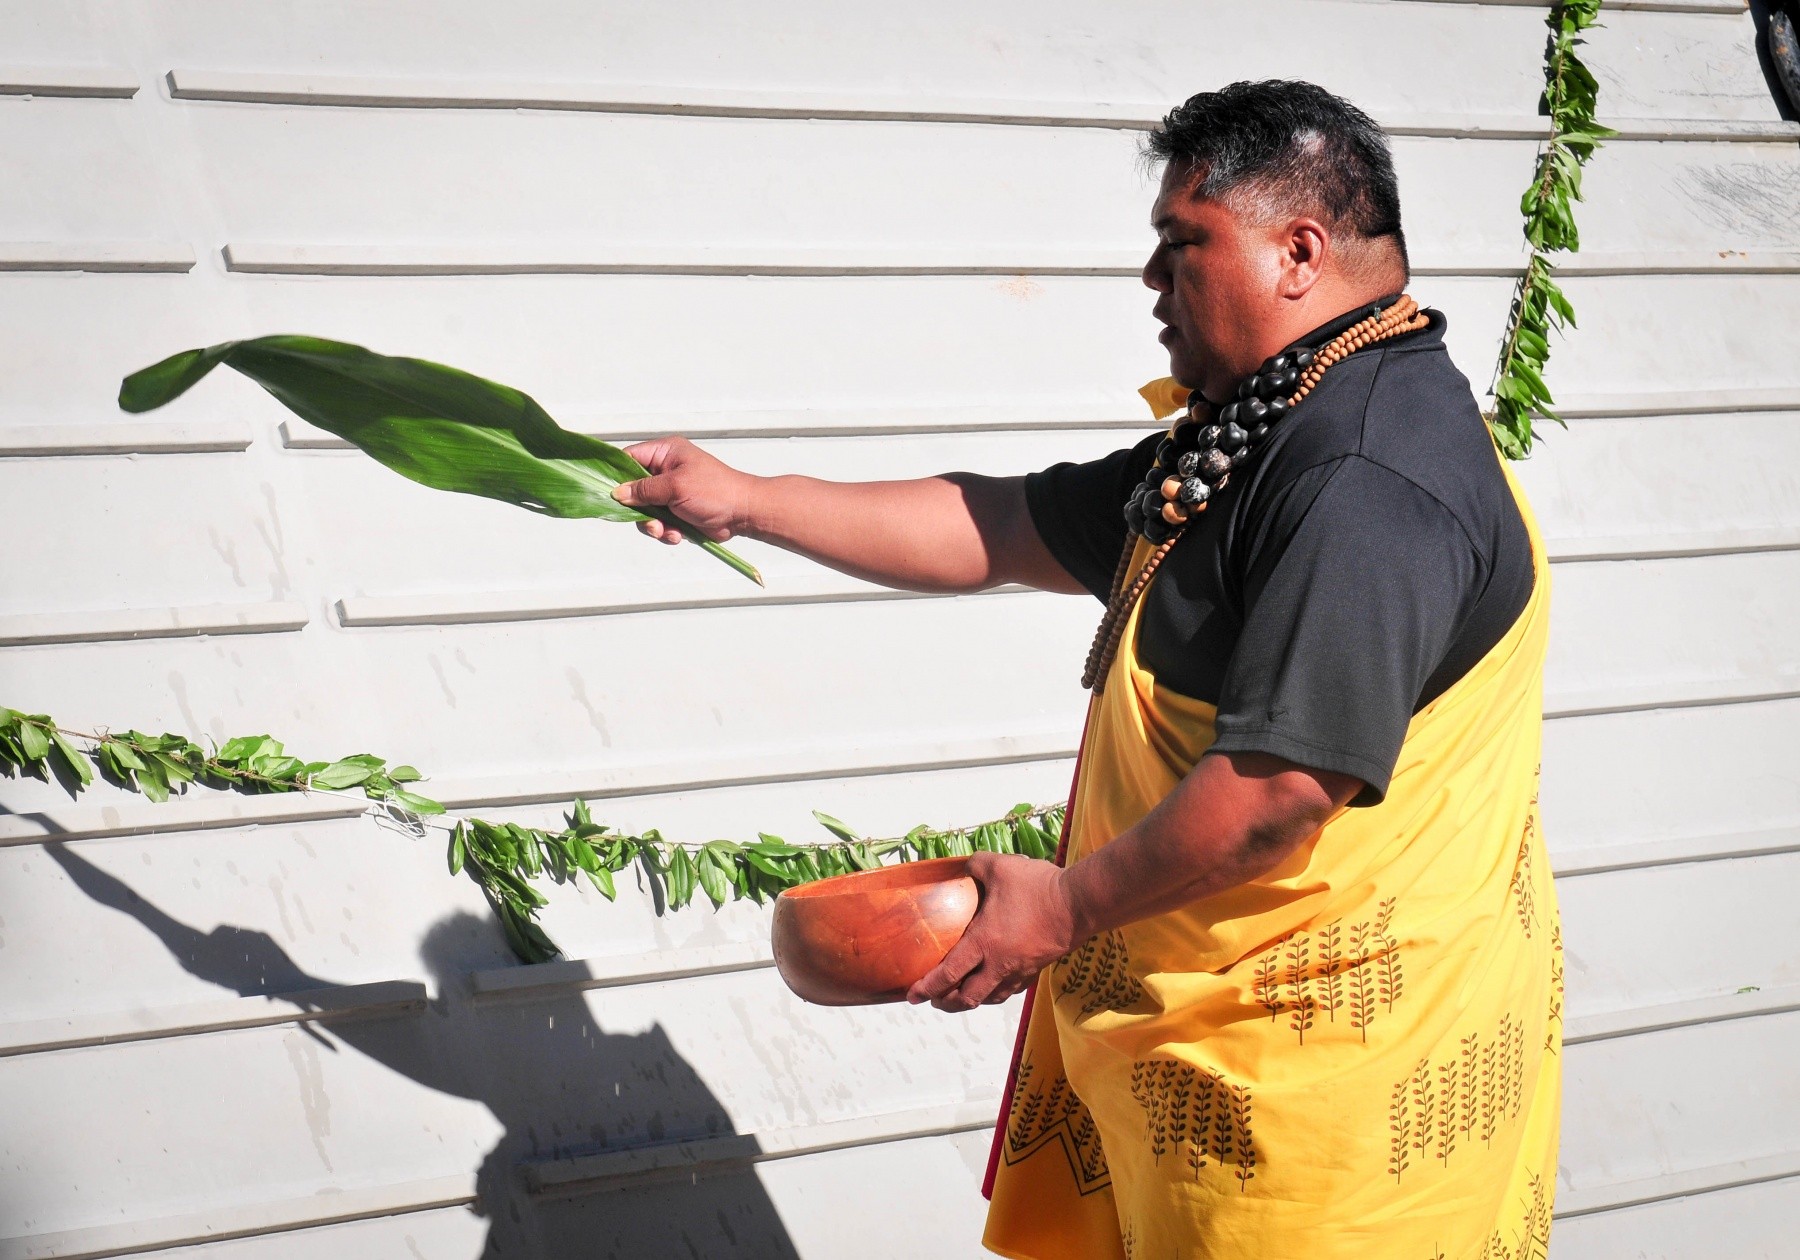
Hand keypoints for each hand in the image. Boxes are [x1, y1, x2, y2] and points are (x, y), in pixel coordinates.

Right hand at [611, 436, 756, 545]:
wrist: (743, 514)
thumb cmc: (715, 491)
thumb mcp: (675, 486)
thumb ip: (644, 489)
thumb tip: (618, 493)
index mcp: (665, 453)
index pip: (629, 458)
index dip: (617, 475)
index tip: (611, 494)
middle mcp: (665, 471)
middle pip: (633, 490)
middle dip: (639, 509)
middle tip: (650, 520)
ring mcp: (670, 493)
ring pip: (644, 511)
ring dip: (654, 525)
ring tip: (667, 530)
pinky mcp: (676, 512)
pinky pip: (658, 524)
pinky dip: (665, 532)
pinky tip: (678, 534)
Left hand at [907, 852, 1080, 1012]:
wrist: (1079, 904)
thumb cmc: (1038, 886)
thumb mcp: (1000, 867)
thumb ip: (975, 866)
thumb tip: (961, 866)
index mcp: (984, 942)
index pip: (948, 974)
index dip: (927, 987)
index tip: (912, 995)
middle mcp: (998, 964)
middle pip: (965, 999)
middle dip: (944, 1002)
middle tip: (932, 998)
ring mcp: (1018, 971)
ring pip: (987, 999)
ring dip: (968, 1002)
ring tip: (956, 996)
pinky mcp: (1034, 972)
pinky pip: (1008, 992)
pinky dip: (992, 994)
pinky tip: (989, 986)